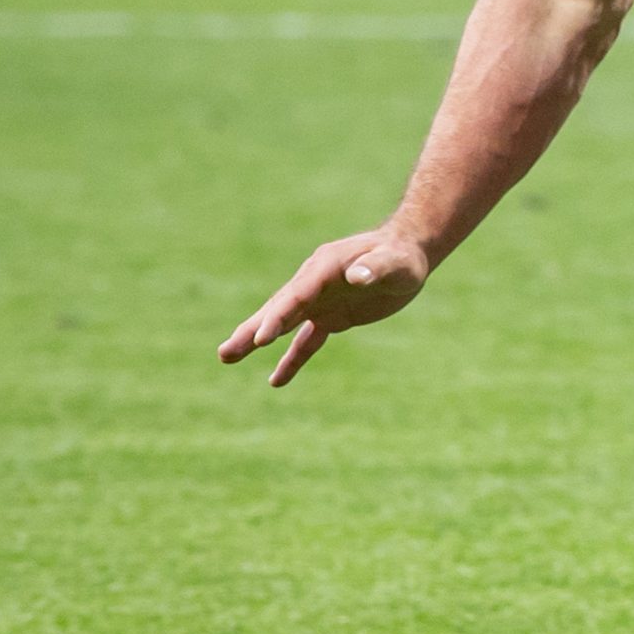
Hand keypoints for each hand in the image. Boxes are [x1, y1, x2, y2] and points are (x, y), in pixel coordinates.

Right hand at [219, 229, 432, 386]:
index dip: (278, 317)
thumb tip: (358, 277)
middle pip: (279, 309)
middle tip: (225, 353)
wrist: (407, 252)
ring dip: (257, 341)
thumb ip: (376, 268)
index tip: (260, 339)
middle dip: (253, 331)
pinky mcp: (330, 316)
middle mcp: (314, 283)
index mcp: (325, 267)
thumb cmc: (403, 255)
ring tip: (226, 358)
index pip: (297, 295)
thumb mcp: (396, 262)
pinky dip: (292, 359)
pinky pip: (307, 341)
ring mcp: (319, 301)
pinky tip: (276, 381)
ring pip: (284, 324)